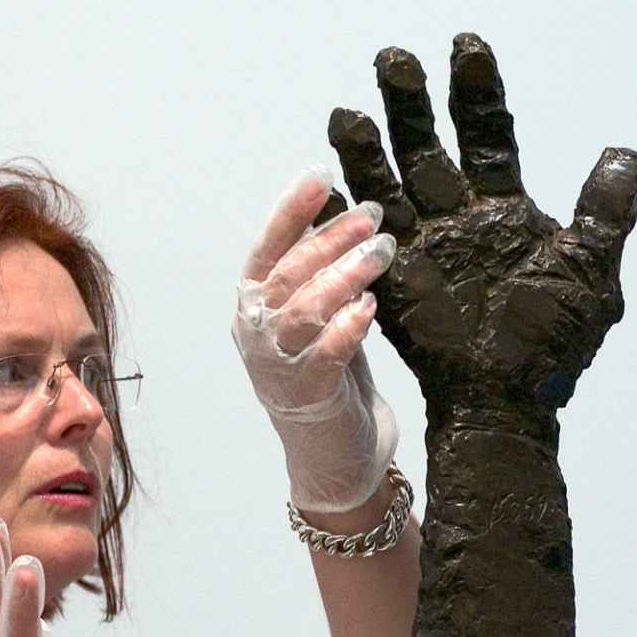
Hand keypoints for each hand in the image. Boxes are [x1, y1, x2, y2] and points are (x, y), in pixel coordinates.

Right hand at [233, 166, 401, 512]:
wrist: (339, 461)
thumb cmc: (333, 383)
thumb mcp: (325, 319)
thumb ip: (322, 277)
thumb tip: (346, 219)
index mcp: (255, 307)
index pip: (268, 246)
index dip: (291, 209)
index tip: (321, 174)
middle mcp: (255, 334)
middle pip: (287, 272)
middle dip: (330, 238)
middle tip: (373, 216)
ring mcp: (275, 367)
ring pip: (302, 308)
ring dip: (342, 275)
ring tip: (381, 252)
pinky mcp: (305, 396)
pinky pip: (323, 353)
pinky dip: (346, 326)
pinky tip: (370, 307)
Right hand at [328, 33, 636, 411]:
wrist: (511, 402)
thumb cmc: (553, 344)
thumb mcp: (591, 271)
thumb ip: (606, 211)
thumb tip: (627, 153)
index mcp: (504, 208)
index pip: (489, 134)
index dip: (477, 92)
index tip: (466, 47)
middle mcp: (458, 217)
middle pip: (428, 146)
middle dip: (412, 105)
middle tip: (394, 60)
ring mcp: (422, 247)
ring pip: (388, 184)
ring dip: (368, 150)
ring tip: (350, 113)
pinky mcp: (393, 282)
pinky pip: (359, 242)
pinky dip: (340, 214)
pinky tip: (322, 183)